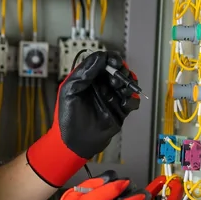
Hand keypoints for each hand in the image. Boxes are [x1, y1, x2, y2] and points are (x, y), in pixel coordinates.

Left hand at [26, 51, 140, 187]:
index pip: (102, 62)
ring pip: (127, 84)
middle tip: (116, 79)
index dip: (110, 59)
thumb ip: (84, 73)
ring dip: (127, 84)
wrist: (75, 143)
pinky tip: (124, 104)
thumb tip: (100, 57)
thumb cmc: (68, 117)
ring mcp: (112, 97)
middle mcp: (101, 86)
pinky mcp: (120, 110)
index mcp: (88, 79)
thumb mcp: (70, 90)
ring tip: (120, 90)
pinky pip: (132, 101)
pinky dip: (132, 100)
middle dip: (121, 71)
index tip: (115, 62)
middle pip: (118, 70)